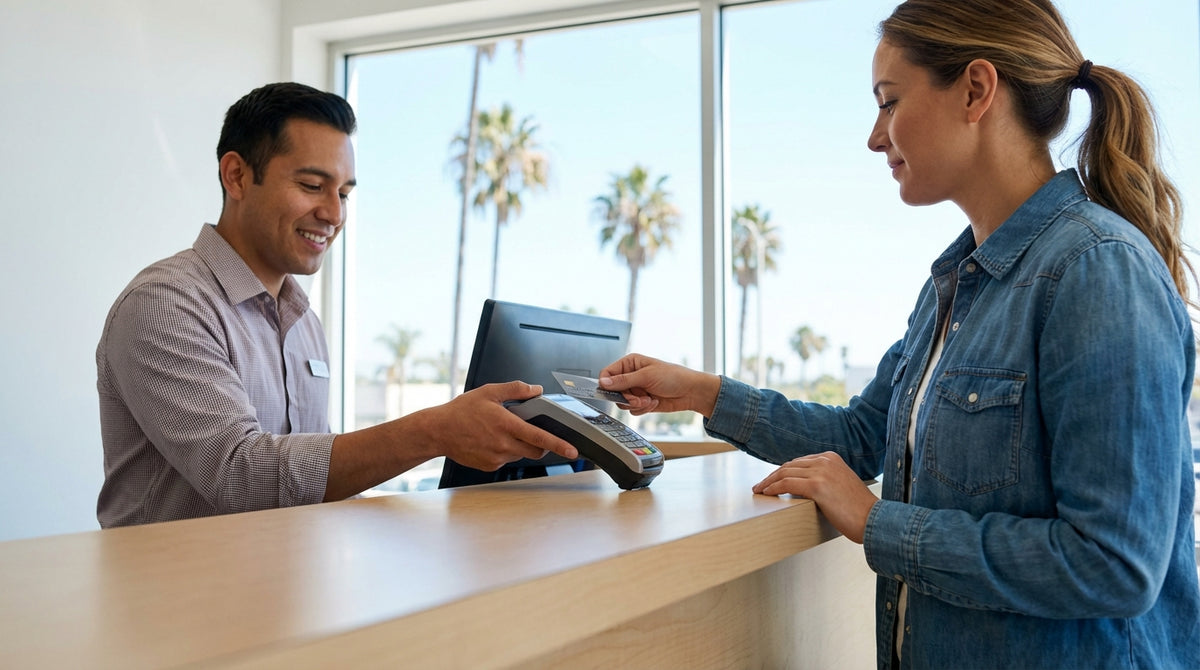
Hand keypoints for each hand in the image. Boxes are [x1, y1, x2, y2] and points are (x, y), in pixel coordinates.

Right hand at [423, 381, 578, 470]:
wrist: (438, 431)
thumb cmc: (461, 411)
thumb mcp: (489, 392)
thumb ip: (516, 390)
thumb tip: (536, 390)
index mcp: (506, 425)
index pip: (540, 437)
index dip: (559, 445)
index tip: (573, 450)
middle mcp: (503, 444)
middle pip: (536, 450)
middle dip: (541, 443)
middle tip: (532, 431)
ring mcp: (496, 458)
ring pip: (521, 454)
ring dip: (520, 445)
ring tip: (501, 431)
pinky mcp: (490, 466)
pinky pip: (506, 459)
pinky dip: (506, 451)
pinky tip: (491, 440)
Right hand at [598, 353, 721, 416]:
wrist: (690, 392)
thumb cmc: (674, 377)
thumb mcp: (646, 376)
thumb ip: (623, 380)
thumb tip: (603, 382)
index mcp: (630, 363)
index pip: (607, 373)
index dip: (607, 385)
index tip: (612, 393)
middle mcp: (631, 376)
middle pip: (614, 391)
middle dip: (627, 397)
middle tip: (638, 398)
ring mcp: (636, 390)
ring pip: (623, 403)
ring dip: (636, 404)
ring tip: (649, 399)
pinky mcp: (641, 402)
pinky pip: (632, 410)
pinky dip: (643, 409)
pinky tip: (654, 402)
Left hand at [752, 452, 878, 543]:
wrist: (873, 519)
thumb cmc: (858, 509)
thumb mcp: (840, 484)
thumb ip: (823, 479)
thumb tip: (801, 486)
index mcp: (831, 457)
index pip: (799, 461)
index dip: (782, 471)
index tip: (772, 479)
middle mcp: (825, 460)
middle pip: (789, 465)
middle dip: (772, 476)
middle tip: (761, 485)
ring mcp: (821, 471)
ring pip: (785, 473)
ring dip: (768, 482)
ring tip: (759, 490)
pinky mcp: (817, 485)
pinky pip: (787, 484)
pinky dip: (773, 488)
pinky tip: (767, 494)